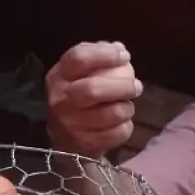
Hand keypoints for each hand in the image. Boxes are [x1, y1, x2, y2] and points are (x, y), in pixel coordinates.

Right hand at [45, 41, 142, 157]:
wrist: (66, 140)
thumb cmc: (78, 99)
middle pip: (93, 89)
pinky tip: (123, 123)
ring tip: (128, 106)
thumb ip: (98, 58)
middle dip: (122, 86)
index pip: (79, 58)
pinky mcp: (85, 145)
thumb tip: (120, 49)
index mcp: (58, 77)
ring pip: (111, 114)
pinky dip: (126, 127)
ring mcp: (71, 125)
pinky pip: (117, 133)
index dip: (105, 54)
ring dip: (127, 108)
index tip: (125, 56)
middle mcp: (60, 101)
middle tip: (137, 86)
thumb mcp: (79, 75)